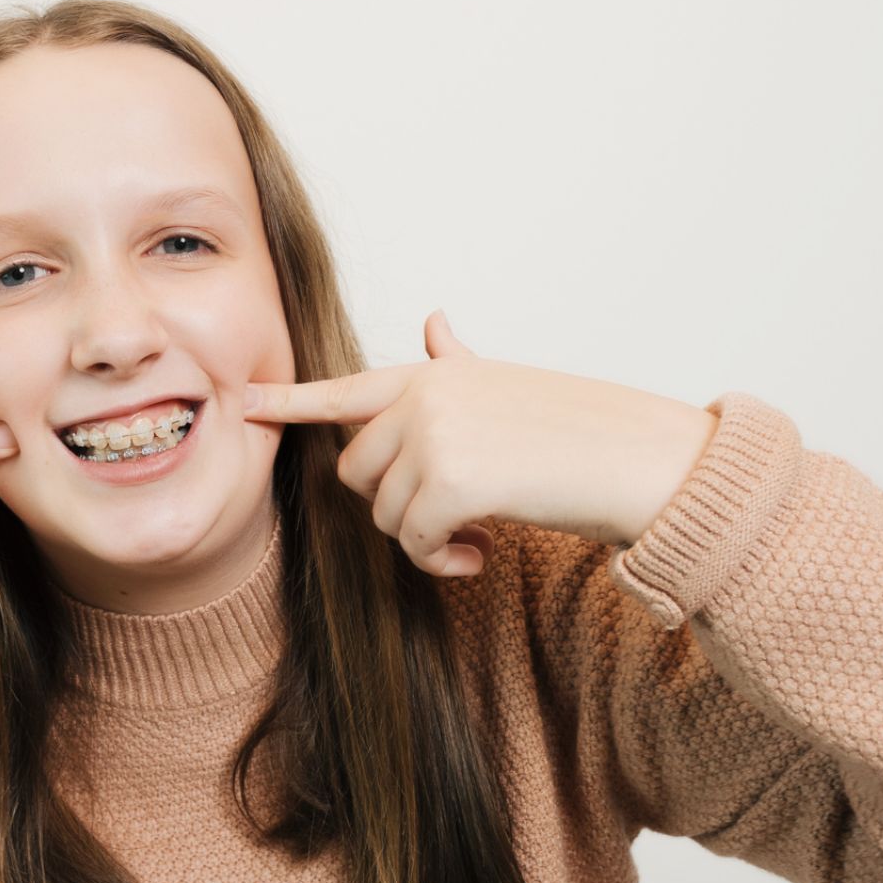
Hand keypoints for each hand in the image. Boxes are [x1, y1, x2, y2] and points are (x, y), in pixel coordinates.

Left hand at [243, 310, 717, 577]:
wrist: (637, 459)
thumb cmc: (576, 428)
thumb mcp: (504, 386)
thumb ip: (456, 365)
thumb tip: (433, 321)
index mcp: (429, 375)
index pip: (343, 388)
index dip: (289, 401)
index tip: (245, 400)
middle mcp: (421, 398)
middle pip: (355, 472)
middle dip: (394, 505)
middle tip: (452, 514)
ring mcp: (432, 437)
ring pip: (383, 514)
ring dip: (424, 538)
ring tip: (479, 529)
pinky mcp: (448, 483)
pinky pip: (413, 543)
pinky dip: (441, 562)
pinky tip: (481, 552)